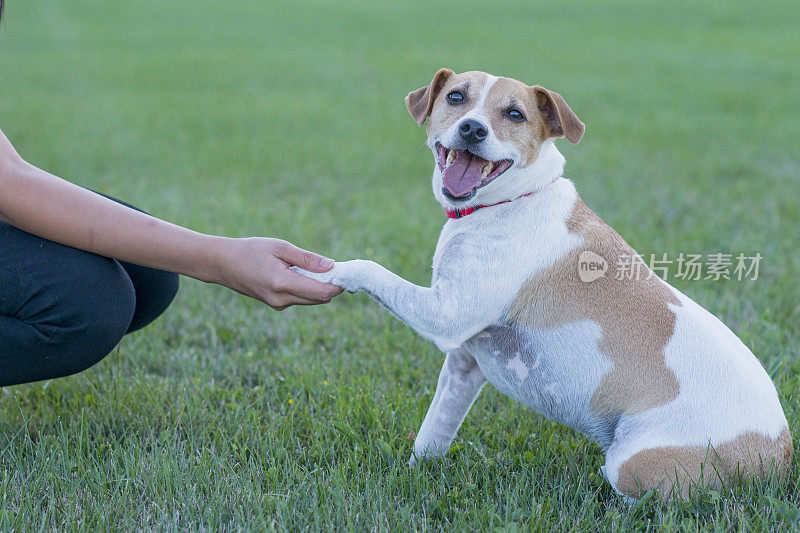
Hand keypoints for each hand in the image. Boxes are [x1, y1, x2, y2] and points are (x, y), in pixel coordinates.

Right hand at [211, 237, 342, 309]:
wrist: (223, 264)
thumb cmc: (251, 250)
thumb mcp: (280, 247)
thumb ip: (306, 259)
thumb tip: (331, 266)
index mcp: (282, 283)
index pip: (321, 292)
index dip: (337, 284)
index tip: (345, 271)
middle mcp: (281, 299)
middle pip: (319, 299)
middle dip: (330, 285)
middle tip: (334, 267)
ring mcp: (278, 305)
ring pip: (310, 300)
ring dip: (318, 287)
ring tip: (315, 268)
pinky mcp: (276, 305)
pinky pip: (299, 299)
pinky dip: (306, 288)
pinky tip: (300, 274)